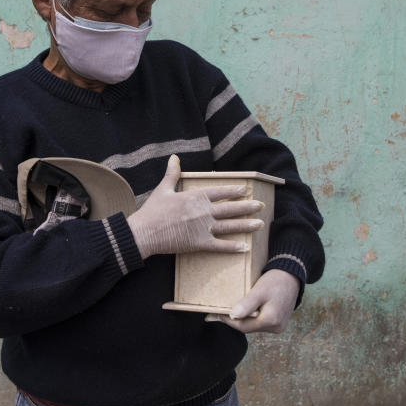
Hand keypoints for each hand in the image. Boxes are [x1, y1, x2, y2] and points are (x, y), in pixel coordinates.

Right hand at [127, 154, 263, 258]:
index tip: (246, 190)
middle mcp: (203, 211)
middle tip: (261, 206)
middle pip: (230, 208)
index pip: (220, 192)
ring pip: (230, 226)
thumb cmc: (152, 210)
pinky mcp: (199, 244)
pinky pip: (220, 246)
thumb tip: (174, 157)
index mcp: (195, 197)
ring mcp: (203, 228)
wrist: (144, 232)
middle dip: (247, 207)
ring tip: (260, 224)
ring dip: (246, 225)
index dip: (234, 191)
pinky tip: (245, 247)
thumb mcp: (163, 189)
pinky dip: (233, 247)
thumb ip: (172, 173)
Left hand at [205, 269, 301, 332]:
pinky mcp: (279, 323)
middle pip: (248, 327)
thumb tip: (233, 316)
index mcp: (270, 320)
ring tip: (231, 310)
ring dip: (243, 319)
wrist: (291, 276)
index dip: (228, 321)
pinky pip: (261, 323)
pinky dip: (252, 318)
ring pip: (254, 326)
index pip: (243, 326)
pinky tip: (245, 310)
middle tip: (219, 312)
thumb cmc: (275, 281)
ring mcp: (278, 327)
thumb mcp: (259, 291)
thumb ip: (247, 304)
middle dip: (234, 320)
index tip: (214, 314)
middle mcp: (276, 327)